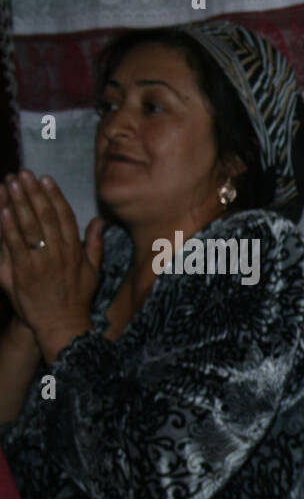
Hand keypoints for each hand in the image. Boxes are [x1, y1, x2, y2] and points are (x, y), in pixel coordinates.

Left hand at [0, 172, 102, 361]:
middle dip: (34, 192)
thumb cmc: (76, 299)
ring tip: (11, 183)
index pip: (65, 216)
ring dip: (19, 202)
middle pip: (45, 216)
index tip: (46, 179)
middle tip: (24, 174)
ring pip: (30, 226)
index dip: (55, 196)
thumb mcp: (93, 270)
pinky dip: (9, 226)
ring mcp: (41, 261)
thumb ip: (94, 244)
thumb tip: (99, 222)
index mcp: (75, 251)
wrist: (62, 324)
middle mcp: (59, 253)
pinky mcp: (24, 271)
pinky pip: (15, 244)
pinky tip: (3, 210)